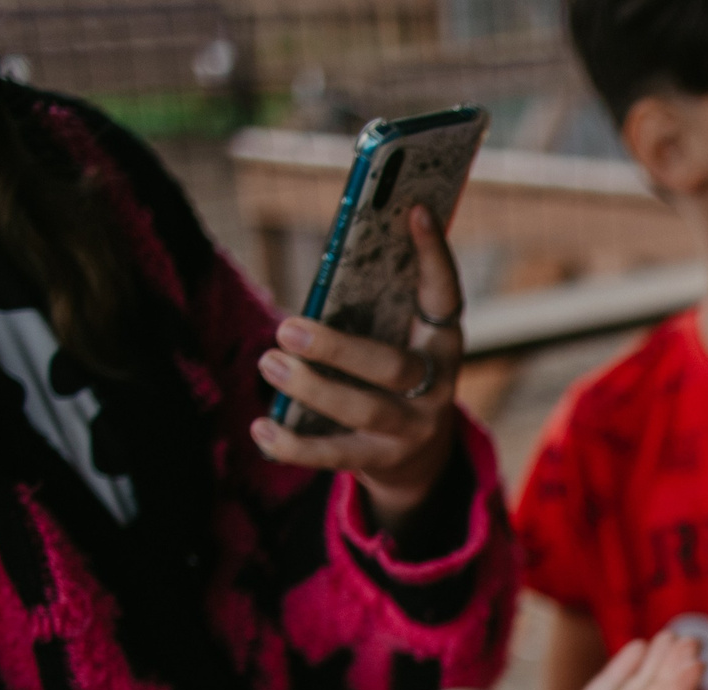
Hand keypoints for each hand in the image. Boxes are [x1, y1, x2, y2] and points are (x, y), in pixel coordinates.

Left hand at [251, 206, 466, 529]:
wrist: (420, 456)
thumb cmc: (391, 376)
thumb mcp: (396, 338)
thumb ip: (373, 309)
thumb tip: (323, 274)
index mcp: (441, 343)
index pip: (446, 296)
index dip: (435, 256)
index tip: (414, 209)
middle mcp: (436, 388)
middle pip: (392, 367)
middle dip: (338, 349)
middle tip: (285, 329)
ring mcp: (411, 429)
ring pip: (364, 411)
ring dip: (312, 388)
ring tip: (268, 362)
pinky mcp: (381, 462)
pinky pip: (335, 455)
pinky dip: (294, 445)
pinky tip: (261, 426)